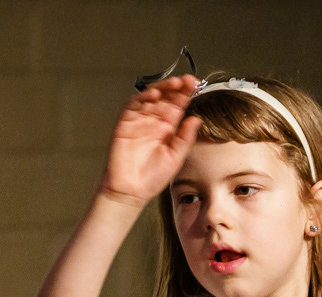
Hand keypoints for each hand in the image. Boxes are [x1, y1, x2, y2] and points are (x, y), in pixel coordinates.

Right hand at [98, 75, 202, 206]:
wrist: (132, 191)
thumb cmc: (152, 177)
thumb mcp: (176, 157)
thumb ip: (185, 137)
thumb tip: (196, 119)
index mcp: (167, 129)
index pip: (177, 106)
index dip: (185, 94)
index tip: (195, 84)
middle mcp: (153, 122)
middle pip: (165, 98)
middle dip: (176, 88)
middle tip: (187, 81)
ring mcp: (139, 122)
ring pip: (149, 98)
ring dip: (161, 89)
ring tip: (174, 84)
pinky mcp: (125, 124)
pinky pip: (132, 106)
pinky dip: (142, 98)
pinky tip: (153, 94)